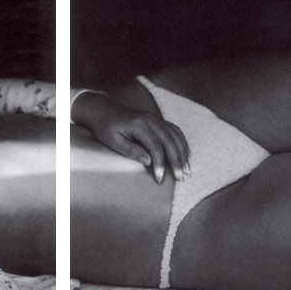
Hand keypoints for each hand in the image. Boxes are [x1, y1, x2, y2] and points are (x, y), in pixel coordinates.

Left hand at [72, 91, 190, 182]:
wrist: (103, 110)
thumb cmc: (105, 128)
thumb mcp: (113, 141)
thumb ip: (131, 150)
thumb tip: (149, 161)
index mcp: (139, 125)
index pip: (155, 146)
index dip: (160, 163)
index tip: (160, 179)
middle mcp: (151, 120)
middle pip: (170, 141)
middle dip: (177, 161)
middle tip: (181, 178)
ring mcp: (156, 119)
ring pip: (176, 136)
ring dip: (183, 153)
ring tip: (187, 170)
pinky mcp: (157, 121)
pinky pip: (175, 131)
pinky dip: (182, 143)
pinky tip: (186, 155)